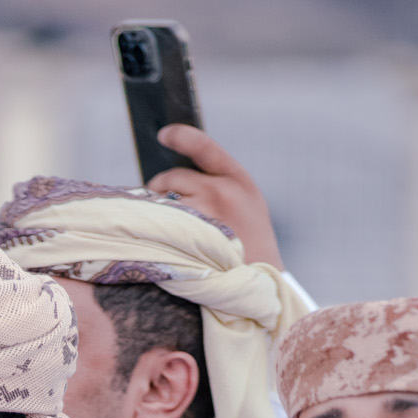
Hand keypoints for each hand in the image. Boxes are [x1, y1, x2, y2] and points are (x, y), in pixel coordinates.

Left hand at [145, 125, 283, 269]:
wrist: (262, 284)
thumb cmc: (251, 248)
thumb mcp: (247, 207)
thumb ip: (221, 188)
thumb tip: (177, 180)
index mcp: (238, 180)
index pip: (204, 147)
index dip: (181, 137)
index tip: (164, 133)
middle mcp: (219, 191)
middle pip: (172, 177)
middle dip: (160, 187)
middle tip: (161, 204)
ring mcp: (201, 215)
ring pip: (161, 202)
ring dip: (156, 212)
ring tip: (168, 229)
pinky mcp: (186, 238)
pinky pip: (159, 226)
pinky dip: (155, 231)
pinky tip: (164, 242)